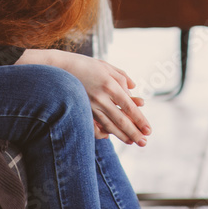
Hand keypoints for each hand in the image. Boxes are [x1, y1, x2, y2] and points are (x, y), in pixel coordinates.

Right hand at [17, 49, 150, 145]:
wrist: (58, 68)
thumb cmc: (85, 65)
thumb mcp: (106, 66)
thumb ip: (122, 76)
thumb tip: (134, 87)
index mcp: (110, 85)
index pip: (129, 107)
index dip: (140, 119)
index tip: (149, 130)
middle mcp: (101, 98)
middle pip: (121, 120)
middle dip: (134, 133)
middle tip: (144, 142)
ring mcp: (90, 106)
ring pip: (109, 125)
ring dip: (122, 135)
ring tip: (133, 142)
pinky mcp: (81, 110)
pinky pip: (93, 126)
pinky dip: (102, 132)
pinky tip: (110, 135)